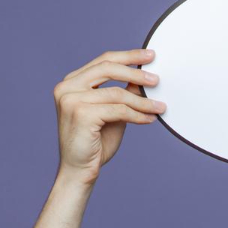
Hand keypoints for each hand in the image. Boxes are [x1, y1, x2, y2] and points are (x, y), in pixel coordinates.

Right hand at [52, 47, 165, 183]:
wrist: (79, 171)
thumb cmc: (94, 143)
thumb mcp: (111, 113)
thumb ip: (122, 94)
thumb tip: (143, 78)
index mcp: (71, 83)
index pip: (103, 61)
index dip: (128, 56)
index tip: (149, 56)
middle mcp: (67, 87)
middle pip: (108, 69)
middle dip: (136, 72)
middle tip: (157, 79)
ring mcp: (71, 100)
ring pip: (117, 93)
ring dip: (143, 101)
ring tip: (160, 107)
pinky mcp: (81, 114)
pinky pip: (118, 110)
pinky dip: (138, 115)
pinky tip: (150, 119)